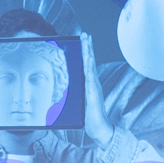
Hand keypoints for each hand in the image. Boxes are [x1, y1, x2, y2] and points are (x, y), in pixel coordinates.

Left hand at [78, 30, 111, 146]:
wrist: (99, 129)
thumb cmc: (88, 118)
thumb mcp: (79, 103)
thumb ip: (74, 94)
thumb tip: (64, 90)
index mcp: (89, 84)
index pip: (86, 64)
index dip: (85, 51)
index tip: (82, 39)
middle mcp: (92, 83)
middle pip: (89, 61)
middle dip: (87, 46)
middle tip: (84, 33)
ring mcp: (93, 87)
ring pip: (90, 65)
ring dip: (88, 51)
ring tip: (86, 39)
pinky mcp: (92, 93)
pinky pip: (90, 77)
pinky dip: (88, 67)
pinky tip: (87, 58)